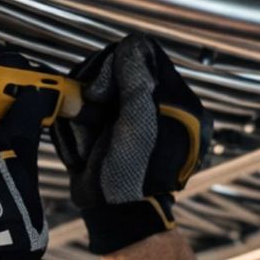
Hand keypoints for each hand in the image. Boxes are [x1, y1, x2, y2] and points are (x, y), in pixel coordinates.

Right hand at [54, 34, 211, 254]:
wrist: (116, 215)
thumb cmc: (131, 179)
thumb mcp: (137, 125)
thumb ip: (137, 81)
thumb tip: (132, 44)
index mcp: (178, 102)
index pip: (143, 54)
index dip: (114, 67)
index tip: (101, 93)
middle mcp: (158, 105)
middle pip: (117, 67)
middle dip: (98, 91)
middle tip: (94, 117)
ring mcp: (134, 115)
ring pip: (98, 85)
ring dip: (86, 111)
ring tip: (90, 139)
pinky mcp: (113, 126)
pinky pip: (89, 107)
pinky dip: (81, 123)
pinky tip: (86, 144)